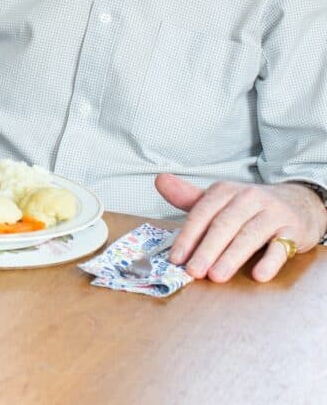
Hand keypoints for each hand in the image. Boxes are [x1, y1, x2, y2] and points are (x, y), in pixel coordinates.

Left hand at [155, 173, 326, 282]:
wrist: (297, 202)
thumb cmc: (249, 207)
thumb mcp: (220, 200)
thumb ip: (190, 198)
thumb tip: (159, 180)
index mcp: (225, 191)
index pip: (201, 213)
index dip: (188, 236)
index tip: (176, 258)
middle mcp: (248, 198)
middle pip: (223, 225)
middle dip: (206, 249)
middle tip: (193, 271)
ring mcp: (272, 213)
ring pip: (249, 235)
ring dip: (231, 257)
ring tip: (216, 276)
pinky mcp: (293, 229)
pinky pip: (280, 247)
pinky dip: (269, 261)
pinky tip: (258, 275)